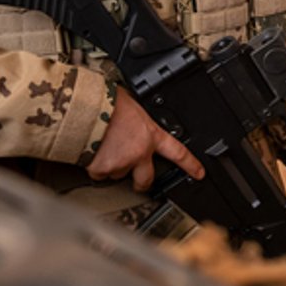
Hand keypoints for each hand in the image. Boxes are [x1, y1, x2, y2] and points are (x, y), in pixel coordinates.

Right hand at [90, 89, 204, 191]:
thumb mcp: (133, 106)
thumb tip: (134, 119)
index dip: (190, 165)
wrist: (87, 108)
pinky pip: (99, 174)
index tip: (198, 173)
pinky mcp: (103, 170)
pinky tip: (91, 152)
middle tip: (138, 183)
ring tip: (102, 147)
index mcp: (151, 134)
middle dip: (142, 183)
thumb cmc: (107, 102)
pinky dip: (94, 167)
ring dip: (111, 166)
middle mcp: (139, 152)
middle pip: (146, 179)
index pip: (178, 152)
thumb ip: (138, 120)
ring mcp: (121, 163)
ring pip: (117, 173)